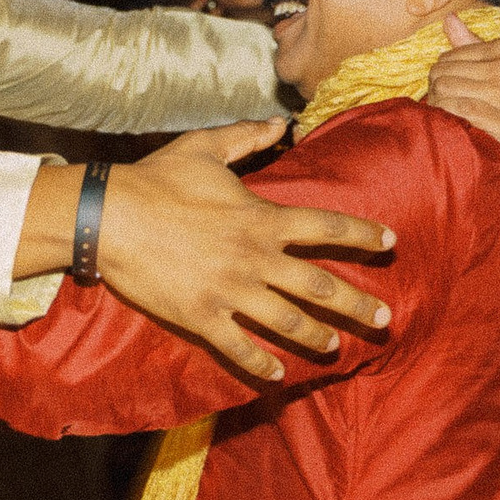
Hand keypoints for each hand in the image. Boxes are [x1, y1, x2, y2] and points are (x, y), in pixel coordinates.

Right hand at [101, 120, 396, 379]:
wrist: (109, 217)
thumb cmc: (156, 179)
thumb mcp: (204, 148)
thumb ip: (247, 138)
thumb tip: (279, 123)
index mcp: (262, 218)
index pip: (327, 228)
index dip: (363, 236)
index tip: (389, 243)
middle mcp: (255, 258)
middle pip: (320, 286)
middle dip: (358, 305)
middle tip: (385, 320)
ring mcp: (231, 291)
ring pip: (288, 323)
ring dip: (318, 338)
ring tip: (337, 347)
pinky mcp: (202, 317)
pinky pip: (240, 348)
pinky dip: (262, 365)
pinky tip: (279, 375)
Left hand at [425, 15, 499, 178]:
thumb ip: (476, 44)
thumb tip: (448, 19)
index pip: (450, 56)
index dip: (440, 74)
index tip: (442, 87)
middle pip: (444, 72)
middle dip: (434, 88)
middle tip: (438, 102)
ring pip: (447, 89)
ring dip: (437, 103)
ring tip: (442, 112)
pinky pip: (461, 110)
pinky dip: (449, 114)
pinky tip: (451, 120)